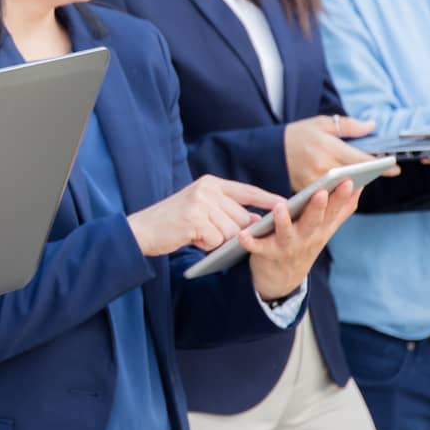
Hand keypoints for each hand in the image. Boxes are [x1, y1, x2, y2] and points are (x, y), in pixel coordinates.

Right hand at [127, 175, 285, 255]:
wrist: (142, 230)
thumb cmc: (175, 224)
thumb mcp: (201, 210)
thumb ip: (226, 211)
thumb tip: (256, 222)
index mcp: (211, 183)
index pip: (247, 190)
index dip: (268, 199)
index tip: (287, 204)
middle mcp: (207, 189)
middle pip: (242, 217)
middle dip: (233, 232)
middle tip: (210, 235)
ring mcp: (200, 202)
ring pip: (231, 231)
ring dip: (218, 240)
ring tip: (198, 236)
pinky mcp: (194, 218)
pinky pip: (216, 240)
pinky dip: (207, 245)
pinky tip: (192, 239)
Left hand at [245, 179, 360, 300]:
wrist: (283, 280)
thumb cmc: (305, 244)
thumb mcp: (325, 230)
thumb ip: (341, 210)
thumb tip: (359, 187)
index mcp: (320, 229)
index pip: (333, 211)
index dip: (341, 196)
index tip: (349, 180)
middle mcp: (307, 238)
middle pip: (313, 221)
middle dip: (317, 207)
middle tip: (320, 192)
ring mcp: (287, 247)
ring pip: (286, 234)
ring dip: (283, 222)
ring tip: (280, 207)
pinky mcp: (267, 254)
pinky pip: (258, 248)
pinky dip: (251, 242)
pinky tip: (243, 235)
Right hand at [284, 115, 400, 191]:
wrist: (268, 151)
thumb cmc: (297, 134)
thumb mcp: (321, 124)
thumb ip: (348, 126)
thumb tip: (371, 126)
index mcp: (326, 147)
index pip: (359, 159)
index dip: (378, 165)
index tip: (394, 168)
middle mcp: (321, 167)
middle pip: (355, 177)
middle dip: (369, 175)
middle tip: (383, 172)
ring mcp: (314, 183)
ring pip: (343, 190)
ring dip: (357, 186)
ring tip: (366, 180)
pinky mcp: (308, 194)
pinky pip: (331, 197)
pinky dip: (342, 193)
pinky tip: (350, 188)